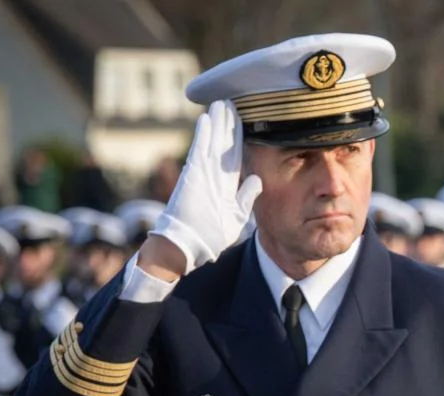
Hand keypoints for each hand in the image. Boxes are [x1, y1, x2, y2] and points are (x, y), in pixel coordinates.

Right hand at [150, 100, 262, 275]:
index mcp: (226, 184)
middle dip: (229, 123)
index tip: (246, 120)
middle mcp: (214, 175)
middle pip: (224, 143)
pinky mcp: (192, 176)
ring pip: (212, 142)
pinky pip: (199, 151)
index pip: (236, 155)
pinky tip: (207, 118)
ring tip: (222, 102)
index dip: (240, 138)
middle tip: (234, 100)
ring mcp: (202, 174)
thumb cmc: (210, 236)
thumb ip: (246, 197)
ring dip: (217, 122)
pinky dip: (203, 135)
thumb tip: (257, 180)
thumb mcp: (237, 216)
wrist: (186, 246)